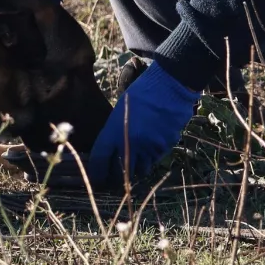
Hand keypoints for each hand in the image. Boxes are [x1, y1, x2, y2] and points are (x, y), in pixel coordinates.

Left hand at [86, 64, 200, 186]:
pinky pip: (155, 160)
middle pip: (120, 173)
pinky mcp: (164, 148)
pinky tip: (152, 142)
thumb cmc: (140, 94)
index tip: (97, 178)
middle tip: (116, 176)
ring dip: (136, 167)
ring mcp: (148, 148)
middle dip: (116, 177)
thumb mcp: (119, 112)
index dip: (97, 172)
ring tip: (136, 157)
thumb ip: (114, 133)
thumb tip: (110, 152)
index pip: (100, 160)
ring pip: (140, 170)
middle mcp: (129, 143)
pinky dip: (152, 156)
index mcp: (113, 132)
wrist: (168, 87)